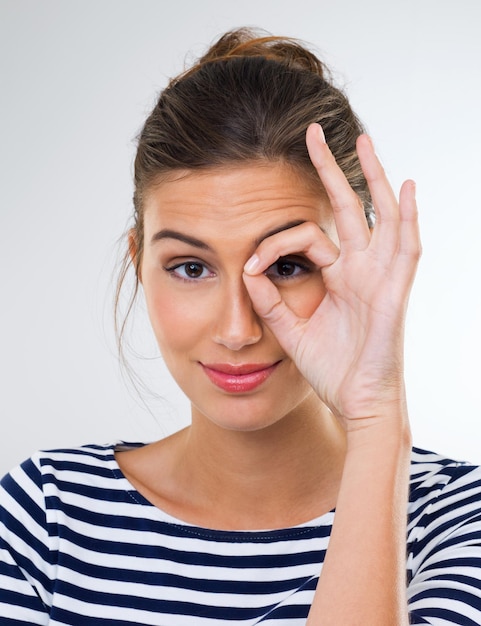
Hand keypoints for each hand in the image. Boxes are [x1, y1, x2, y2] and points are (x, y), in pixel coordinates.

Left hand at [243, 124, 420, 426]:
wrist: (355, 403)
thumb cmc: (330, 369)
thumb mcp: (291, 330)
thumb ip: (269, 300)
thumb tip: (246, 270)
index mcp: (337, 277)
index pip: (305, 238)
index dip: (274, 244)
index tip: (249, 263)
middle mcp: (360, 270)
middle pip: (348, 207)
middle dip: (332, 169)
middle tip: (314, 133)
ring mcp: (379, 277)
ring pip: (381, 216)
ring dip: (373, 178)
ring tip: (363, 141)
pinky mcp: (393, 292)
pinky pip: (405, 249)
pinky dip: (408, 218)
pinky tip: (406, 187)